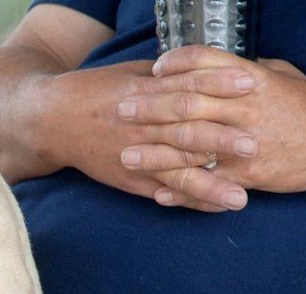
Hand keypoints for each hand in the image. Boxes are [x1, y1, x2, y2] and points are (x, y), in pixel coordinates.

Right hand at [32, 59, 248, 211]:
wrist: (53, 121)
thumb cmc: (93, 92)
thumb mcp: (127, 74)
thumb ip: (164, 77)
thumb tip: (203, 73)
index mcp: (139, 95)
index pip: (184, 89)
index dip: (217, 86)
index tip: (248, 84)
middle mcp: (139, 128)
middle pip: (183, 133)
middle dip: (219, 140)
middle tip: (253, 145)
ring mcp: (133, 157)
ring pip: (175, 172)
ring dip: (209, 185)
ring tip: (240, 197)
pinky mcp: (128, 179)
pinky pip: (162, 193)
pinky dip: (188, 201)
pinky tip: (214, 207)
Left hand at [119, 46, 305, 207]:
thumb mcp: (280, 77)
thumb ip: (244, 71)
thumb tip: (212, 67)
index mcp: (250, 80)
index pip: (203, 63)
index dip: (173, 65)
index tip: (151, 72)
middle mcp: (243, 108)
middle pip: (186, 102)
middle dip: (149, 108)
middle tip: (121, 111)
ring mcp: (243, 143)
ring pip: (189, 145)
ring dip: (154, 152)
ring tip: (126, 156)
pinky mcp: (247, 176)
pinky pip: (207, 183)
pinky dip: (181, 191)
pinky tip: (157, 194)